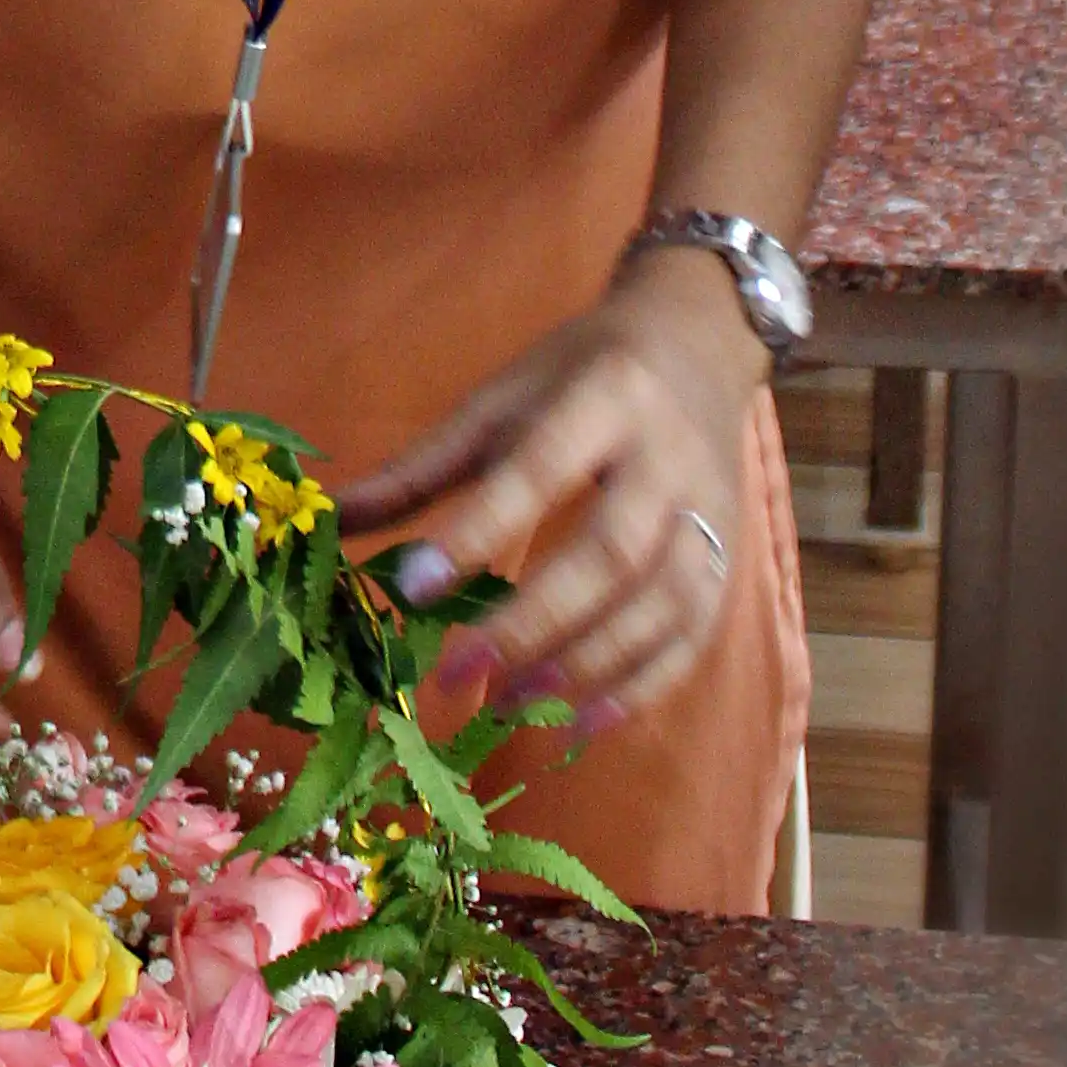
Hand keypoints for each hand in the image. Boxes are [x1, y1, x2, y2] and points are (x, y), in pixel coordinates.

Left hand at [341, 251, 763, 737]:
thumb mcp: (501, 397)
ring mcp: (710, 512)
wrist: (696, 344)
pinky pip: (692, 635)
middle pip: (610, 552)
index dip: (482, 530)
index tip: (413, 588)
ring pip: (659, 603)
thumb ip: (422, 465)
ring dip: (585, 663)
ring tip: (511, 701)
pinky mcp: (731, 559)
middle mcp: (668, 457)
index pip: (541, 469)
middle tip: (457, 674)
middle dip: (533, 620)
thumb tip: (334, 517)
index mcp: (605, 397)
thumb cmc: (578, 374)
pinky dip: (640, 687)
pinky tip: (581, 723)